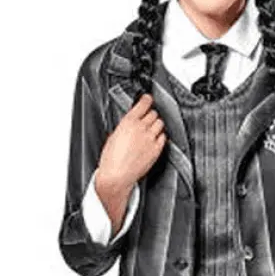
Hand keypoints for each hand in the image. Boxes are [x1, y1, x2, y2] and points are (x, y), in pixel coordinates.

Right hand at [94, 93, 166, 220]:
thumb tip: (128, 125)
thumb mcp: (113, 137)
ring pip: (160, 123)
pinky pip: (163, 137)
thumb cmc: (111, 160)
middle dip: (151, 114)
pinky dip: (160, 136)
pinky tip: (155, 139)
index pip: (143, 104)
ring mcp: (150, 139)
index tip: (148, 99)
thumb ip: (124, 128)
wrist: (116, 176)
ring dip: (156, 124)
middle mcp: (141, 128)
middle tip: (147, 119)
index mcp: (128, 122)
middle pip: (153, 113)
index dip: (147, 100)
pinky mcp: (156, 150)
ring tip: (152, 129)